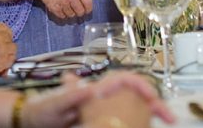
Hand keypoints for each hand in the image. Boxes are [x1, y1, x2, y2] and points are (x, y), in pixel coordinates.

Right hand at [0, 22, 15, 74]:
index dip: (3, 33)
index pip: (3, 27)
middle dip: (5, 43)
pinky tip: (2, 64)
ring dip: (8, 52)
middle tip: (1, 48)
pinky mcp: (6, 60)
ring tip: (2, 56)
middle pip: (9, 37)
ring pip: (13, 48)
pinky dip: (8, 62)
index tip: (3, 37)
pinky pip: (12, 59)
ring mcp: (3, 48)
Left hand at [20, 71, 173, 127]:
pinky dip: (140, 122)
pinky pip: (128, 119)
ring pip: (136, 107)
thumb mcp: (54, 105)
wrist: (34, 120)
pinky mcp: (103, 120)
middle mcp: (103, 95)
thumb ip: (70, 96)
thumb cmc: (43, 111)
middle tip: (168, 118)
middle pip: (136, 93)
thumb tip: (90, 88)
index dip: (142, 85)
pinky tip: (145, 127)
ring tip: (163, 122)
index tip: (153, 98)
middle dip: (155, 102)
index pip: (126, 79)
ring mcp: (104, 107)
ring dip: (151, 113)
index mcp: (94, 88)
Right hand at [25, 0, 92, 19]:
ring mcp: (62, 2)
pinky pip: (62, 16)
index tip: (87, 10)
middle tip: (77, 10)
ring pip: (71, 15)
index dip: (89, 8)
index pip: (88, 1)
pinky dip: (62, 14)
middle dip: (79, 12)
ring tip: (66, 6)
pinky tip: (60, 7)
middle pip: (80, 11)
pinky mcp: (54, 7)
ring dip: (70, 12)